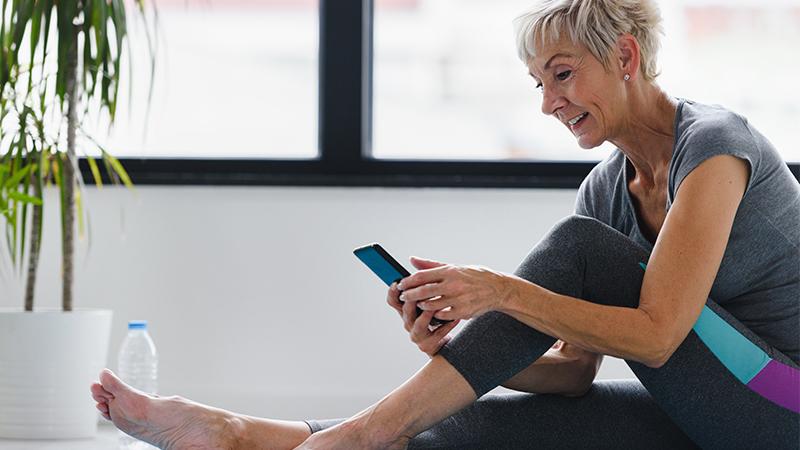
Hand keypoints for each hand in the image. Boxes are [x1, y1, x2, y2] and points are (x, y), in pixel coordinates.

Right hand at [387, 260, 460, 356]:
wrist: (447, 341)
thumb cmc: (437, 316)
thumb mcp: (431, 295)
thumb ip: (423, 278)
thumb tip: (413, 259)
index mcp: (406, 310)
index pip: (393, 301)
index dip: (393, 292)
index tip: (397, 282)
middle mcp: (408, 323)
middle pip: (404, 311)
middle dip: (410, 301)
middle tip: (417, 292)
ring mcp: (417, 335)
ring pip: (418, 325)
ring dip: (426, 315)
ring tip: (435, 306)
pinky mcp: (428, 346)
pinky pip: (436, 335)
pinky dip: (445, 327)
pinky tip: (455, 318)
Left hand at [396, 256, 516, 320]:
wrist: (498, 289)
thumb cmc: (474, 276)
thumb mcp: (454, 267)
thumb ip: (432, 265)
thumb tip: (412, 260)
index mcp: (450, 271)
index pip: (422, 276)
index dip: (408, 281)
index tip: (400, 284)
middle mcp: (453, 285)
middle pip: (424, 291)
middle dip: (410, 295)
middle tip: (403, 297)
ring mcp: (458, 299)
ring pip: (431, 305)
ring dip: (421, 306)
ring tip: (417, 304)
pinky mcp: (463, 312)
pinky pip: (442, 315)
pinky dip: (435, 314)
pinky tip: (432, 312)